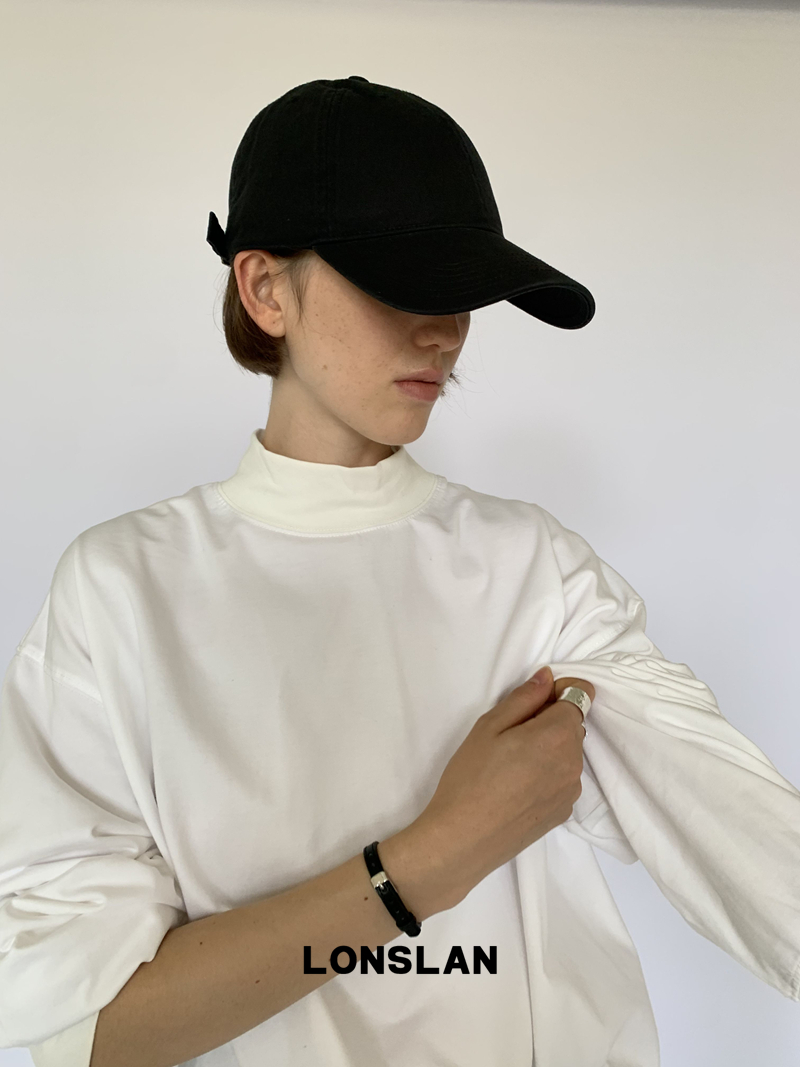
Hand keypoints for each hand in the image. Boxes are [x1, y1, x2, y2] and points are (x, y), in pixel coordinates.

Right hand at [407, 666, 594, 910]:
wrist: (463, 839)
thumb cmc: (470, 777)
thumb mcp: (489, 727)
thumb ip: (524, 698)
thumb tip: (548, 677)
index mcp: (558, 735)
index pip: (581, 696)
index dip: (559, 691)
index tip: (533, 702)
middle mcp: (574, 762)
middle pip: (573, 726)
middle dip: (550, 721)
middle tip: (511, 736)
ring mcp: (571, 791)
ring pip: (567, 754)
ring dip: (549, 749)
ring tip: (511, 765)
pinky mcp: (563, 813)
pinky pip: (562, 779)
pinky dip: (547, 775)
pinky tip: (516, 788)